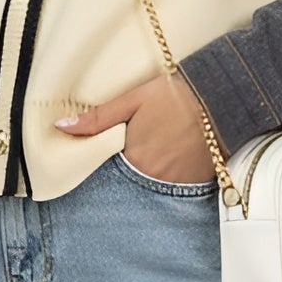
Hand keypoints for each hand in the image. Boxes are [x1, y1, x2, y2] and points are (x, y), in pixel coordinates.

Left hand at [54, 70, 217, 182]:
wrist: (221, 96)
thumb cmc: (175, 95)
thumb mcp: (132, 100)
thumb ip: (97, 119)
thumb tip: (60, 127)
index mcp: (134, 159)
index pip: (110, 172)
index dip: (111, 162)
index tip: (114, 154)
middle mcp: (155, 178)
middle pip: (135, 181)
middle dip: (134, 168)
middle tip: (144, 148)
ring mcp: (180, 183)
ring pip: (158, 185)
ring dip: (156, 173)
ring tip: (163, 150)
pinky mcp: (201, 181)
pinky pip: (182, 186)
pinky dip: (177, 175)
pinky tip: (180, 156)